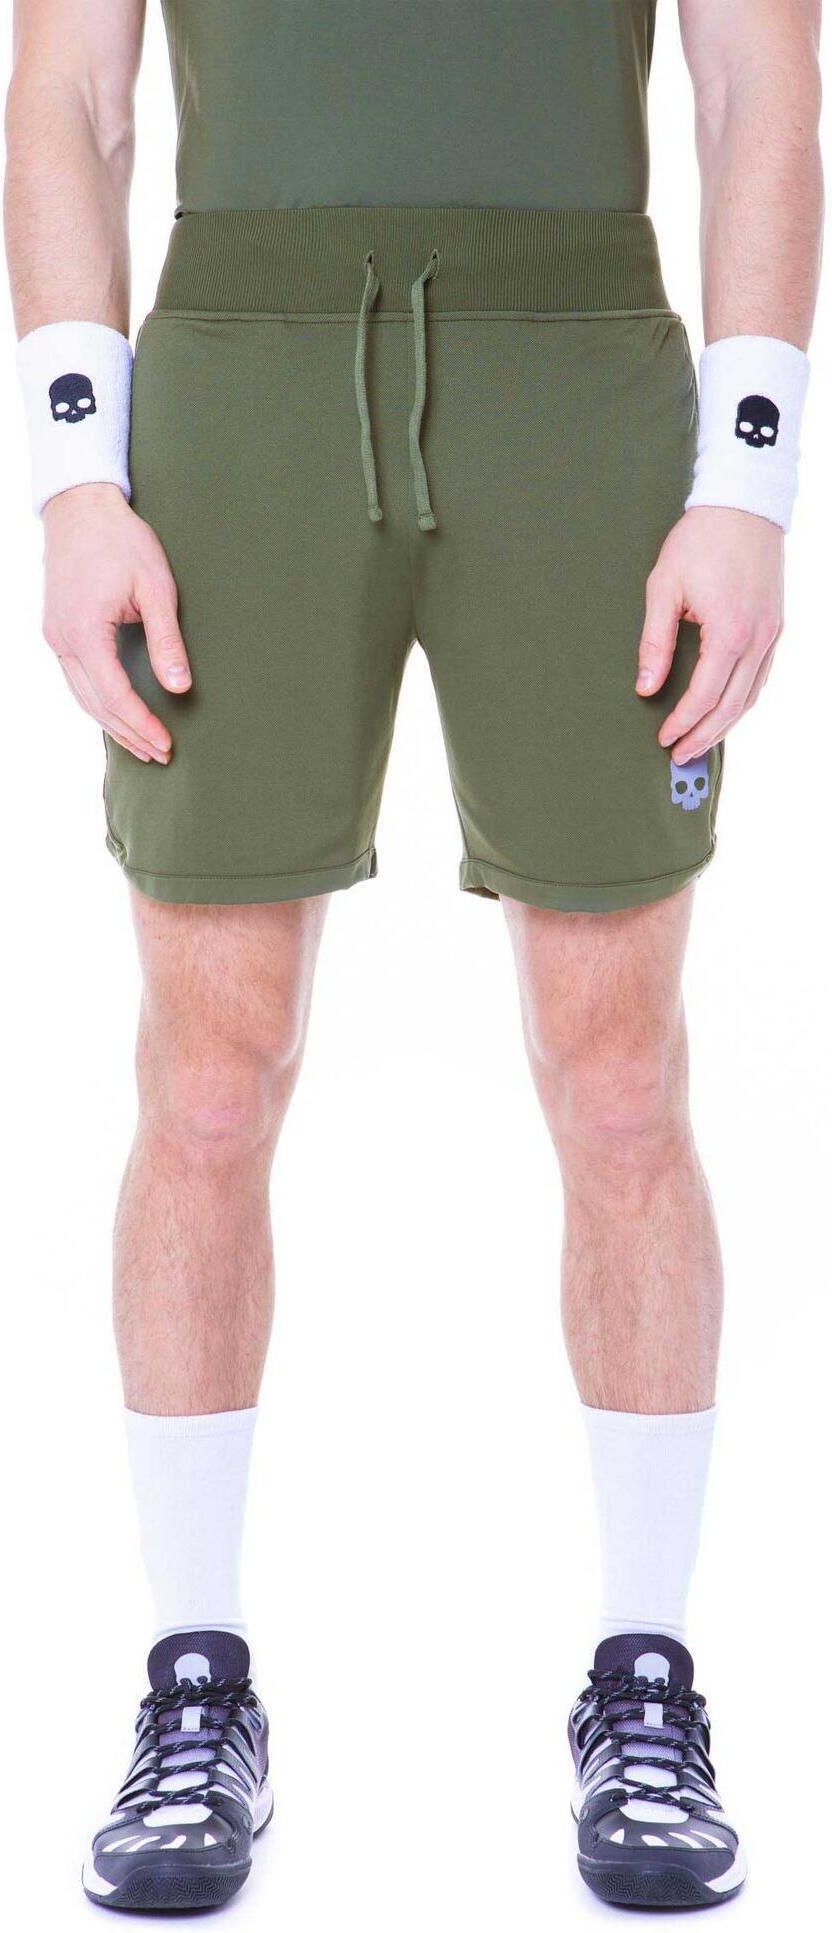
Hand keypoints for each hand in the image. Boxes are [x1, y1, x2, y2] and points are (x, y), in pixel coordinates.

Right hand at [42, 483, 191, 763]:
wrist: (81, 506)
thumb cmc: (121, 540)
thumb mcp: (156, 588)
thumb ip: (167, 641)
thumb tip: (179, 687)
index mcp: (84, 631)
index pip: (115, 696)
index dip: (142, 724)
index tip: (167, 744)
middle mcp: (62, 639)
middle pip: (95, 705)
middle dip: (129, 733)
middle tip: (161, 754)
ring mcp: (55, 635)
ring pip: (82, 696)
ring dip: (113, 723)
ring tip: (143, 744)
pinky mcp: (57, 629)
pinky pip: (76, 678)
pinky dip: (98, 702)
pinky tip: (118, 713)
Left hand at [637, 507, 783, 763]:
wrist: (743, 503)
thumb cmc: (700, 539)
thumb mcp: (664, 587)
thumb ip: (655, 642)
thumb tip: (647, 687)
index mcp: (730, 631)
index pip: (704, 695)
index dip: (683, 723)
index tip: (664, 738)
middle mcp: (758, 638)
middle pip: (731, 706)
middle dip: (704, 735)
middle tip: (680, 755)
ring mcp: (772, 633)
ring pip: (751, 696)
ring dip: (725, 724)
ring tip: (700, 742)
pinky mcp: (776, 625)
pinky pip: (761, 676)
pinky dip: (742, 700)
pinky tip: (725, 710)